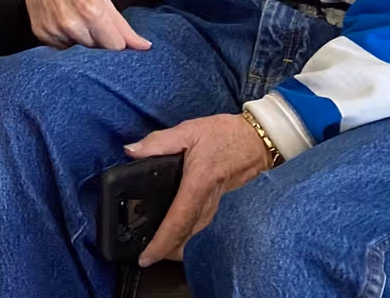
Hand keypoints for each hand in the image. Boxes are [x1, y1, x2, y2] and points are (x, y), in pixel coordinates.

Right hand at [11, 0, 151, 50]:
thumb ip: (120, 22)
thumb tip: (142, 46)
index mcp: (90, 11)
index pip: (115, 45)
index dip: (117, 37)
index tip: (113, 30)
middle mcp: (71, 25)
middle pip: (96, 47)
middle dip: (97, 35)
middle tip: (88, 13)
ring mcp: (53, 29)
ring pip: (78, 47)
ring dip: (80, 36)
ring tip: (72, 12)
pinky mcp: (40, 32)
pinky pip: (60, 45)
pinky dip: (63, 35)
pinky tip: (59, 15)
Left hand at [128, 114, 273, 264]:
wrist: (257, 139)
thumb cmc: (225, 134)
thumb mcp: (188, 131)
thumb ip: (158, 142)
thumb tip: (131, 151)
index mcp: (198, 183)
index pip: (177, 220)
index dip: (161, 242)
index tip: (147, 256)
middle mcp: (207, 200)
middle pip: (186, 234)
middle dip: (166, 251)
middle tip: (146, 258)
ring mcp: (215, 203)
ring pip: (194, 232)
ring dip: (176, 245)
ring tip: (156, 250)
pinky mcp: (217, 202)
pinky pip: (200, 224)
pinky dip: (186, 234)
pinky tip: (177, 234)